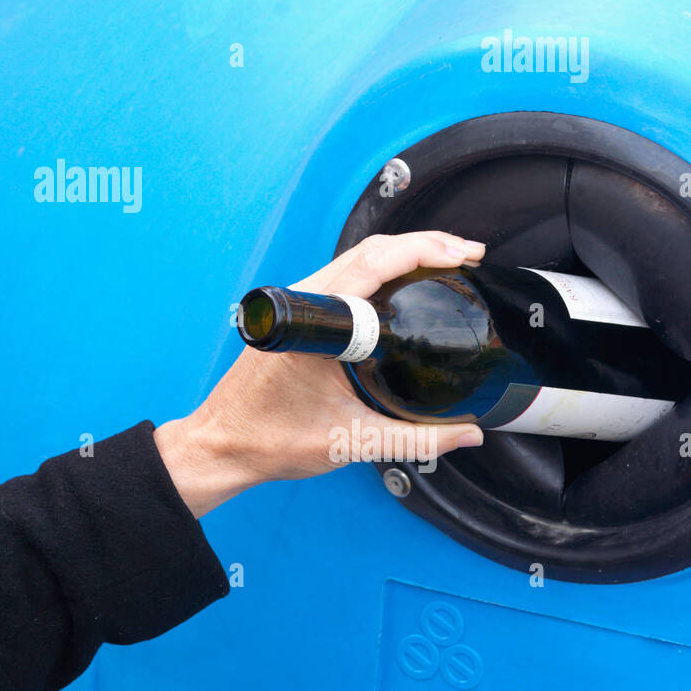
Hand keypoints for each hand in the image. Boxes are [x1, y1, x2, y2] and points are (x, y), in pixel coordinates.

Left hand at [153, 231, 487, 516]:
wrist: (222, 445)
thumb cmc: (269, 441)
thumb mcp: (351, 442)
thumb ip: (416, 440)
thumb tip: (467, 434)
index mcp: (309, 327)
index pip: (372, 266)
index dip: (422, 253)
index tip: (462, 258)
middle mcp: (299, 303)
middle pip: (369, 251)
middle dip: (424, 245)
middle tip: (468, 254)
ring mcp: (296, 304)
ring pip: (356, 258)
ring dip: (403, 253)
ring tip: (448, 259)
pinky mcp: (297, 314)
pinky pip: (345, 277)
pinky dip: (382, 270)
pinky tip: (408, 280)